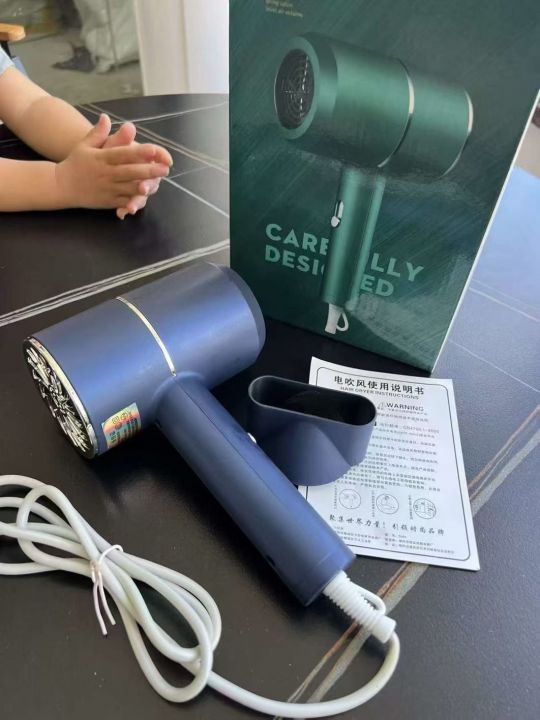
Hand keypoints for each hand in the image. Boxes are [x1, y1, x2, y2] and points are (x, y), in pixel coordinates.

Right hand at [54, 114, 170, 209]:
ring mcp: (107, 189)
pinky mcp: (107, 201)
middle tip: (165, 168)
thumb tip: (106, 117)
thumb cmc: (76, 163)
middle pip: (130, 172)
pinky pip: (123, 202)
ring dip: (144, 187)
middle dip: (148, 171)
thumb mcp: (84, 145)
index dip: (139, 152)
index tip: (154, 150)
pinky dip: (134, 201)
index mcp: (102, 158)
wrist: (60, 186)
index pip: (123, 154)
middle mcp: (105, 174)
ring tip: (158, 184)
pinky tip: (146, 198)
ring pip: (128, 188)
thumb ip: (97, 133)